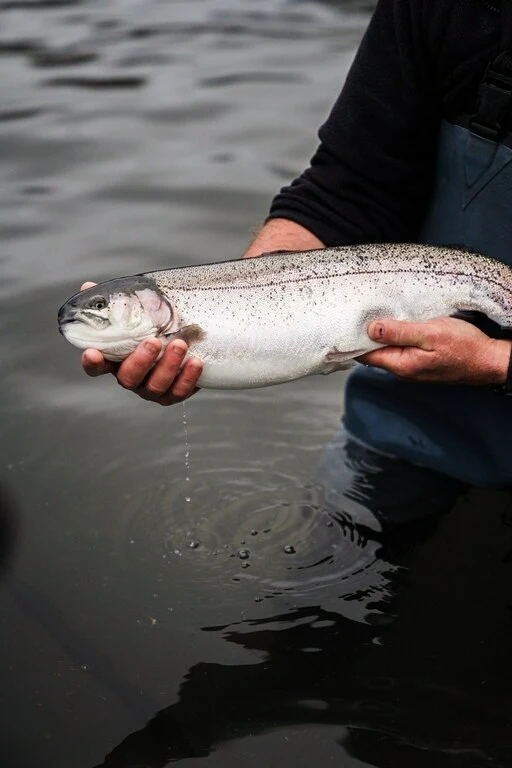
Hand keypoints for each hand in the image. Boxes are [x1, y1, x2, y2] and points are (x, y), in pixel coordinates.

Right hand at [80, 282, 202, 404]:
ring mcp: (152, 388)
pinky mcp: (174, 394)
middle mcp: (132, 377)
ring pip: (155, 387)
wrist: (189, 341)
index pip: (96, 366)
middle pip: (128, 378)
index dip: (92, 362)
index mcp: (117, 359)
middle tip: (154, 341)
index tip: (92, 352)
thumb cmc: (155, 326)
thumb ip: (115, 302)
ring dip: (168, 366)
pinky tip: (195, 362)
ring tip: (180, 344)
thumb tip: (88, 286)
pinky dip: (187, 379)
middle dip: (141, 361)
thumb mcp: (137, 311)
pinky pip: (179, 393)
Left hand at [358, 316, 510, 385]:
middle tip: (362, 313)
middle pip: (374, 353)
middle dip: (366, 335)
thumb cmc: (464, 347)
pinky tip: (398, 325)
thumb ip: (400, 332)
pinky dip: (396, 338)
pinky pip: (401, 350)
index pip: (365, 355)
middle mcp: (403, 370)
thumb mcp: (430, 333)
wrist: (488, 360)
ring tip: (378, 315)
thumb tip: (371, 330)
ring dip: (383, 336)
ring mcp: (412, 368)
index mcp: (401, 364)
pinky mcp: (421, 363)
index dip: (354, 339)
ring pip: (388, 351)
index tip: (349, 322)